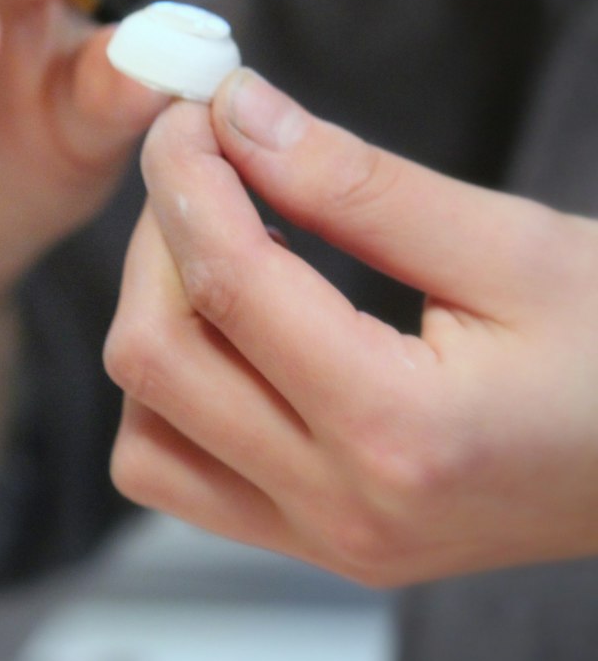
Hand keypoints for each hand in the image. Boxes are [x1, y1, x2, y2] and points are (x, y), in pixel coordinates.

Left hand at [104, 69, 597, 584]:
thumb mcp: (514, 246)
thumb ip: (361, 184)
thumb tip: (242, 114)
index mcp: (401, 429)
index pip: (229, 285)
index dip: (187, 179)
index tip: (189, 115)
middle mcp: (345, 507)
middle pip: (155, 361)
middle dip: (157, 241)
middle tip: (207, 168)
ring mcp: (327, 542)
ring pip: (145, 435)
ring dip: (155, 324)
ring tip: (225, 253)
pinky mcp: (322, 546)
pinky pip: (184, 478)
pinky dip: (175, 398)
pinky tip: (237, 336)